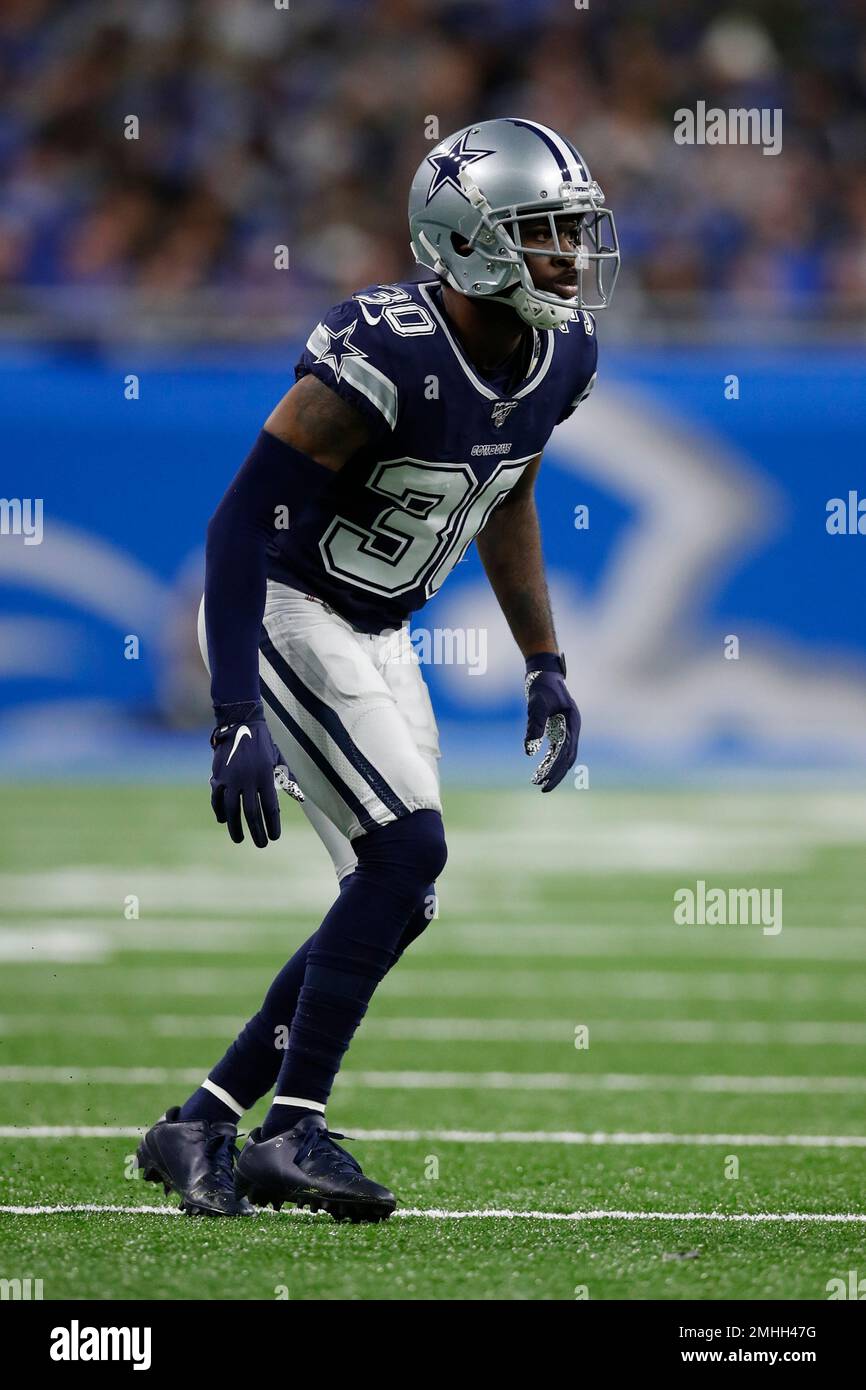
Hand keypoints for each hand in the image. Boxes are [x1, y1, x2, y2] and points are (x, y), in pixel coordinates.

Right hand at [210, 702, 303, 846]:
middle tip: (261, 845)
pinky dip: (220, 811)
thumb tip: (300, 798)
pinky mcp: (218, 776)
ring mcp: (232, 778)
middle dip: (257, 832)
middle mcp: (249, 778)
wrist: (241, 724)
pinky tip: (224, 820)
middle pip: (252, 813)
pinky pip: (217, 799)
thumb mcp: (279, 759)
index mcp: (266, 775)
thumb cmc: (263, 744)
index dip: (272, 825)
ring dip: (236, 827)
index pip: (271, 807)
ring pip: (232, 809)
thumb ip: (287, 779)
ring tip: (239, 839)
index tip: (275, 837)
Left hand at [524, 652, 580, 792]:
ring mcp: (565, 729)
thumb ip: (534, 726)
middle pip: (566, 758)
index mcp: (573, 723)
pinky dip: (547, 759)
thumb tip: (528, 751)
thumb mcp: (537, 705)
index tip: (546, 783)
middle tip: (543, 789)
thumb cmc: (542, 686)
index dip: (557, 770)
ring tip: (537, 782)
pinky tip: (539, 769)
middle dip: (555, 774)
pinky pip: (554, 748)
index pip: (567, 753)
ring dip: (551, 769)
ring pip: (560, 755)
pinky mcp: (556, 728)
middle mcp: (572, 728)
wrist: (543, 672)